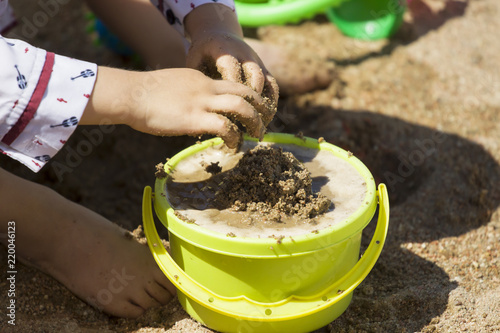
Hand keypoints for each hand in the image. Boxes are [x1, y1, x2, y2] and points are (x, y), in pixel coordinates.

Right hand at [82, 67, 266, 148]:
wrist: (130, 94)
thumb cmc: (145, 95)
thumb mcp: (173, 87)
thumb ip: (189, 96)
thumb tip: (194, 112)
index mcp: (202, 79)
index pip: (234, 85)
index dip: (249, 98)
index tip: (254, 111)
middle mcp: (206, 87)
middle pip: (246, 92)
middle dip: (261, 107)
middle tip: (264, 123)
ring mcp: (201, 102)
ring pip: (242, 107)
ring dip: (254, 122)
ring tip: (257, 136)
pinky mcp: (193, 118)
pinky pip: (224, 126)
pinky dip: (234, 137)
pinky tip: (232, 146)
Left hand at [184, 4, 278, 125]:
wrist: (218, 32)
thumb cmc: (202, 53)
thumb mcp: (195, 62)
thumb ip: (199, 81)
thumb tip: (200, 109)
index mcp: (224, 51)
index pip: (232, 71)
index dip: (233, 92)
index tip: (229, 114)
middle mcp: (244, 54)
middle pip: (255, 76)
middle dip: (253, 102)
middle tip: (249, 124)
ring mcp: (256, 61)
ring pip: (268, 82)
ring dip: (266, 105)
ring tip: (261, 125)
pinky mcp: (263, 67)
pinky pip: (273, 85)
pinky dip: (271, 102)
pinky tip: (266, 119)